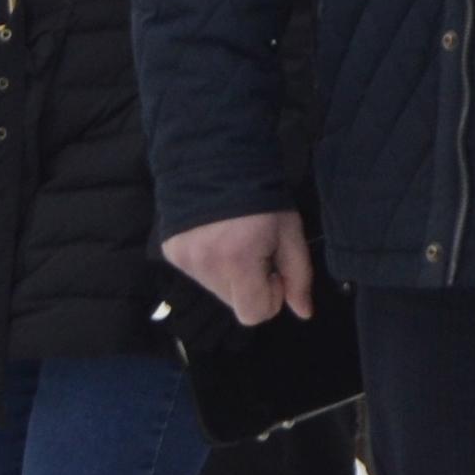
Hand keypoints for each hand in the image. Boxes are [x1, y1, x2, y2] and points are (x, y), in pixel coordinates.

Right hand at [162, 210, 316, 327]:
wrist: (215, 159)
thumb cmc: (261, 197)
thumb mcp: (290, 233)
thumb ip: (298, 276)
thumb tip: (304, 313)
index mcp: (238, 262)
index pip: (254, 314)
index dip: (271, 296)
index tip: (273, 269)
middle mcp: (205, 265)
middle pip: (235, 302)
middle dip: (250, 284)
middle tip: (255, 252)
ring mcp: (184, 259)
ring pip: (216, 289)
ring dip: (229, 274)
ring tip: (234, 241)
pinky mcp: (170, 251)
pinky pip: (197, 273)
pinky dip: (209, 263)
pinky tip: (215, 237)